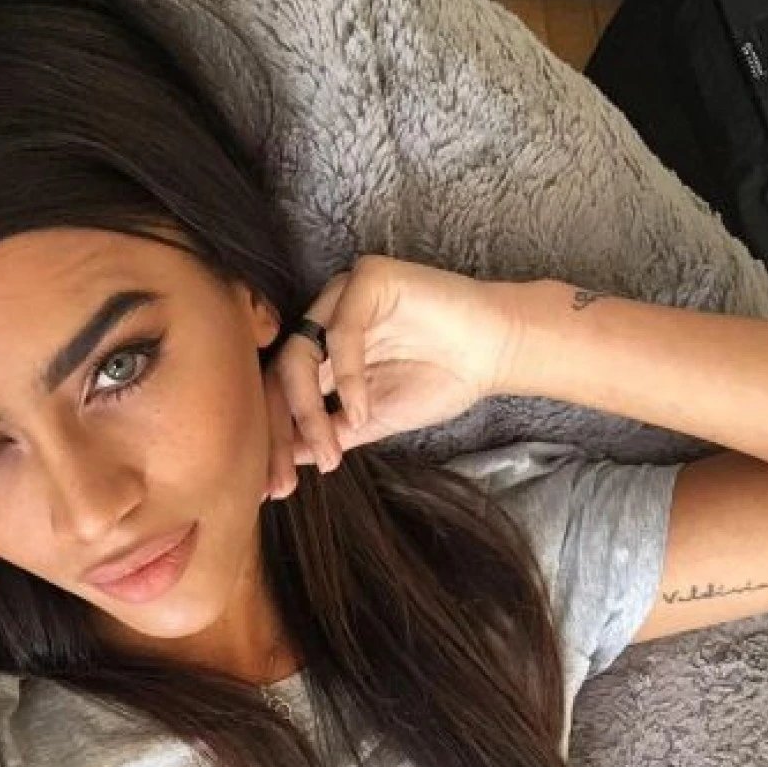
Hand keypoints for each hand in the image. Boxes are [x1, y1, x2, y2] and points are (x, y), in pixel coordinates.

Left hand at [262, 254, 525, 499]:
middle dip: (280, 431)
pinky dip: (345, 377)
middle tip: (287, 481)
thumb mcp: (373, 421)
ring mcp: (342, 296)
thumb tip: (286, 462)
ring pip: (300, 352)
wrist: (494, 353)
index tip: (273, 488)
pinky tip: (359, 411)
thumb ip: (329, 434)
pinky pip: (340, 329)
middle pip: (280, 374)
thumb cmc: (440, 381)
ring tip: (331, 450)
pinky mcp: (368, 278)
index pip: (280, 392)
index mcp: (322, 351)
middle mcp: (325, 320)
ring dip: (307, 409)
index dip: (274, 439)